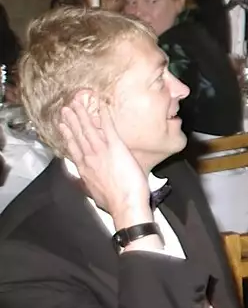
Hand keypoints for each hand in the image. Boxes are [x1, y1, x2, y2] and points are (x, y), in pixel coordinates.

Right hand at [59, 92, 150, 225]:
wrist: (124, 204)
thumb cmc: (113, 202)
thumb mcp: (94, 194)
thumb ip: (89, 185)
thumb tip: (86, 184)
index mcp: (84, 169)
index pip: (73, 149)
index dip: (68, 136)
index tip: (63, 127)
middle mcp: (89, 158)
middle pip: (78, 136)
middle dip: (72, 121)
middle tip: (65, 109)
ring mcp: (101, 151)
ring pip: (88, 129)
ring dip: (82, 114)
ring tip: (76, 104)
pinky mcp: (115, 147)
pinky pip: (108, 128)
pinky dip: (104, 116)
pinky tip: (101, 106)